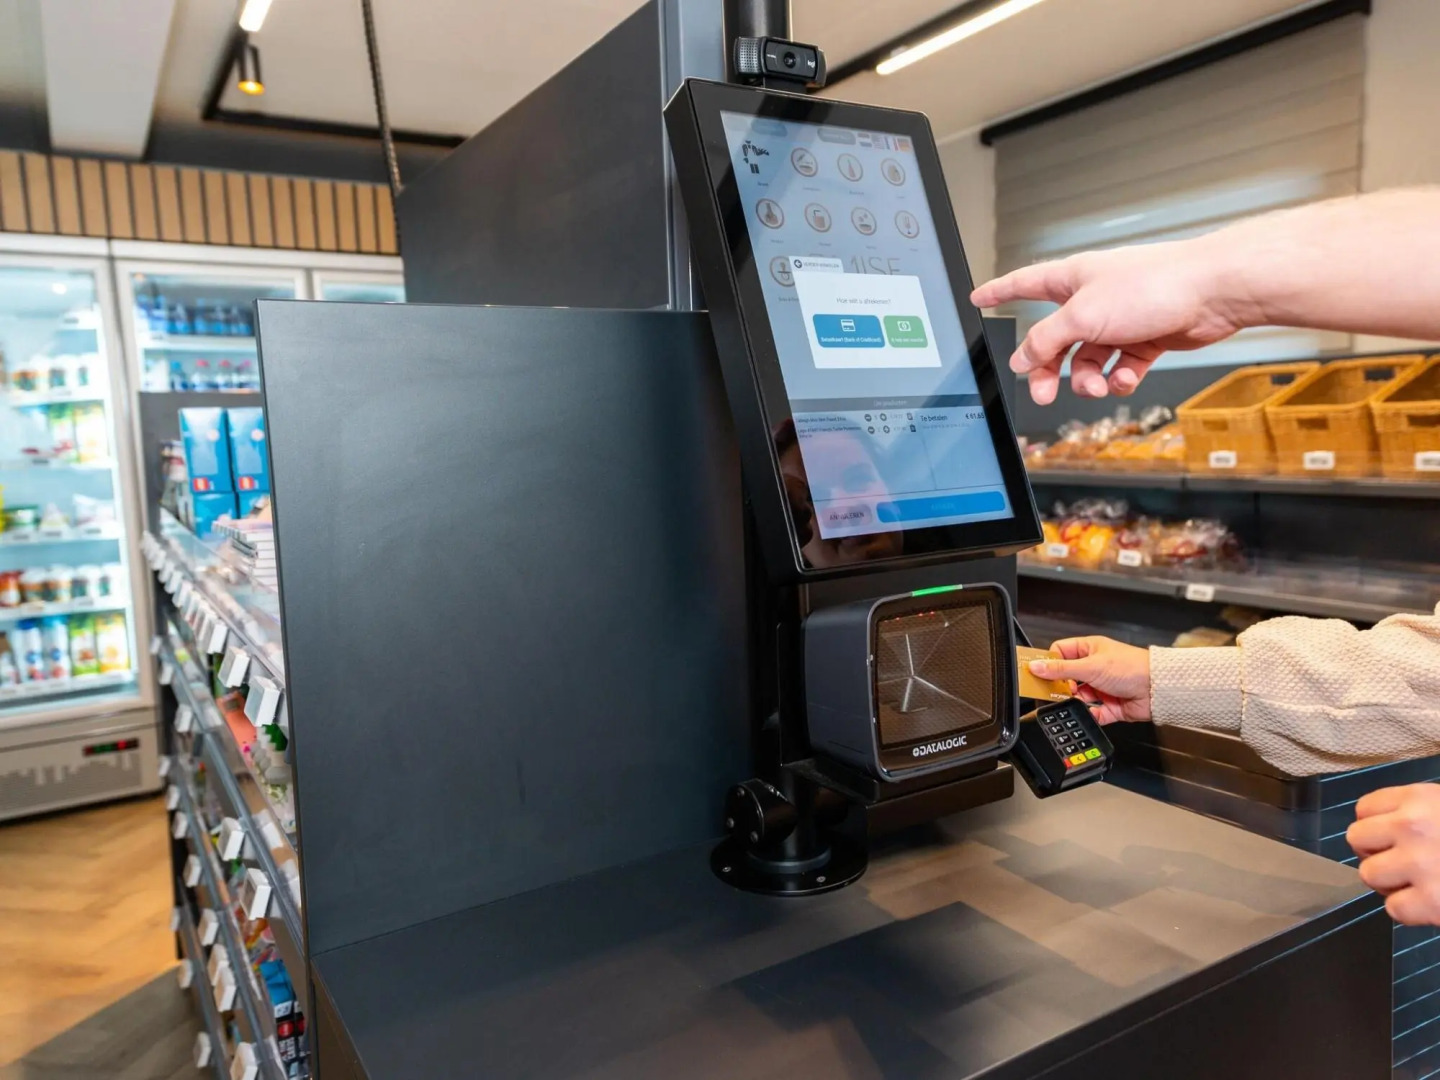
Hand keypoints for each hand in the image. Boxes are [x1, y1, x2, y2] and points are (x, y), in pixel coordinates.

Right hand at [970, 238, 1251, 404]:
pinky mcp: (1146, 338)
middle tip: (1043, 392)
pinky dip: (1121, 377)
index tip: (979, 299)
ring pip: (1088, 358)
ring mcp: (1120, 319)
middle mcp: (1094, 299)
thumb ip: (1046, 340)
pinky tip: (1126, 378)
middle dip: (1048, 368)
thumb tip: (1023, 358)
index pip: (1024, 284)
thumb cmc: (1154, 285)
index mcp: (1072, 280)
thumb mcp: (1082, 316)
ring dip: (1088, 378)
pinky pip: (1120, 366)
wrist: (1212, 292)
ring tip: (1098, 386)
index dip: (999, 292)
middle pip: (1056, 339)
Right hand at [1026, 636, 1151, 723]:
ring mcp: (1101, 687)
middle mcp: (1094, 667)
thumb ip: (1060, 669)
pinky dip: (1089, 714)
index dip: (1049, 662)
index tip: (1038, 673)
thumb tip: (1036, 666)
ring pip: (1077, 697)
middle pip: (1066, 677)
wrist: (1158, 689)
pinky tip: (1089, 711)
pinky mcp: (1109, 706)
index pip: (1060, 653)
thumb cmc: (1132, 667)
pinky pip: (1092, 713)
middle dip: (1060, 686)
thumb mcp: (1090, 666)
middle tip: (1052, 691)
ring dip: (1074, 701)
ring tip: (1075, 701)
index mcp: (1089, 650)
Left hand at [1349, 784, 1439, 924]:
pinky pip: (1394, 909)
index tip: (1399, 836)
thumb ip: (1417, 811)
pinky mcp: (1433, 902)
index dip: (1379, 826)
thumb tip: (1384, 827)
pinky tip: (1432, 901)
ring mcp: (1420, 865)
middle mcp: (1412, 826)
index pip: (1364, 809)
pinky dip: (1411, 910)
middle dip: (1377, 852)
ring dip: (1390, 883)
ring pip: (1369, 875)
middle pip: (1356, 839)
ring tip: (1420, 881)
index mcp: (1418, 798)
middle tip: (1406, 861)